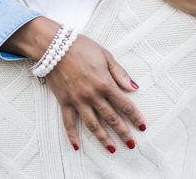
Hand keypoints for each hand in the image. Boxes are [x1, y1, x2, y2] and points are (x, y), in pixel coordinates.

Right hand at [1, 17, 145, 151]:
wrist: (54, 46)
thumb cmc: (82, 47)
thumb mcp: (106, 56)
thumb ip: (120, 74)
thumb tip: (134, 87)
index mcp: (106, 84)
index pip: (125, 105)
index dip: (135, 117)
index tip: (142, 127)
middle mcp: (93, 95)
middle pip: (112, 119)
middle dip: (123, 133)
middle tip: (131, 144)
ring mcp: (78, 100)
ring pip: (93, 124)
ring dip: (103, 138)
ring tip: (112, 149)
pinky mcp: (64, 102)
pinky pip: (68, 122)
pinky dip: (72, 135)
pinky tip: (77, 146)